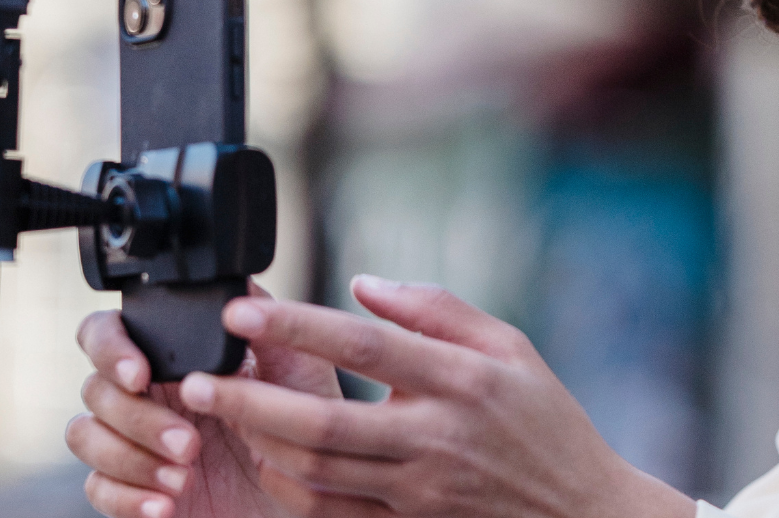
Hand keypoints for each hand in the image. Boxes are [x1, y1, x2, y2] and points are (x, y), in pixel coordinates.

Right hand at [67, 281, 341, 517]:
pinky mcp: (133, 488)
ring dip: (129, 456)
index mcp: (174, 356)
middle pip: (95, 387)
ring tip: (182, 476)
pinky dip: (126, 497)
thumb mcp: (298, 371)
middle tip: (190, 443)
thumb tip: (237, 287)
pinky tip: (165, 505)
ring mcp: (135, 441)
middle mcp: (148, 394)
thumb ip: (267, 324)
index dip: (110, 347)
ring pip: (84, 435)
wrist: (308, 498)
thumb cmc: (303, 428)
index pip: (107, 332)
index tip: (139, 374)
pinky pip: (97, 488)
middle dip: (138, 417)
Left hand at [176, 276, 694, 517]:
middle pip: (324, 423)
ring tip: (219, 413)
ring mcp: (419, 489)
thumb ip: (435, 308)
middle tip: (197, 381)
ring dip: (258, 444)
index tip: (242, 311)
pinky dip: (288, 488)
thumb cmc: (544, 418)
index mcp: (461, 380)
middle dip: (250, 402)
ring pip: (318, 473)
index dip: (297, 328)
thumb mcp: (509, 344)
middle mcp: (436, 437)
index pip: (364, 347)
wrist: (581, 513)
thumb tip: (362, 283)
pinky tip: (264, 458)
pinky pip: (332, 513)